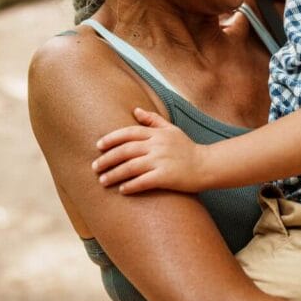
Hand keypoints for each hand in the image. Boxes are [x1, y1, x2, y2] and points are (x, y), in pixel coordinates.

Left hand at [92, 107, 206, 193]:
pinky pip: (143, 181)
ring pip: (131, 167)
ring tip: (102, 181)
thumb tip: (135, 110)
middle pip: (125, 150)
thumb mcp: (172, 130)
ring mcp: (162, 161)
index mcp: (157, 134)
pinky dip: (131, 186)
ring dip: (114, 174)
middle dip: (107, 159)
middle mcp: (157, 145)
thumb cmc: (187, 148)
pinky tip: (122, 190)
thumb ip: (153, 120)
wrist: (206, 165)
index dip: (111, 138)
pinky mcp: (166, 176)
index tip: (98, 146)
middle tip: (94, 167)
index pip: (129, 132)